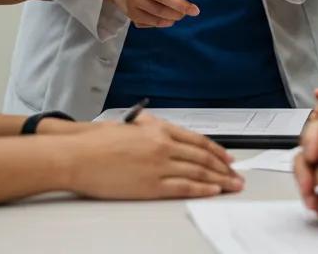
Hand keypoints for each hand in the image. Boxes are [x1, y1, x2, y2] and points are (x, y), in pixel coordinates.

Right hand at [63, 118, 243, 199]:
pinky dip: (202, 189)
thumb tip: (162, 131)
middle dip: (223, 167)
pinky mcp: (151, 185)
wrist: (81, 155)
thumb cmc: (99, 142)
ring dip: (218, 179)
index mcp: (159, 129)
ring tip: (232, 185)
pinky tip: (213, 191)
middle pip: (202, 156)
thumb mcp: (130, 127)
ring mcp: (159, 165)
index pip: (197, 140)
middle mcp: (163, 145)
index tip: (228, 157)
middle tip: (237, 174)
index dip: (216, 150)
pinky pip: (184, 187)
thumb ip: (150, 129)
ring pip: (197, 172)